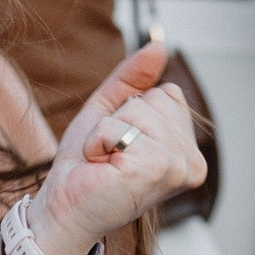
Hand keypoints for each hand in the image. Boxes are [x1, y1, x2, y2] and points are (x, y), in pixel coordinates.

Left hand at [26, 43, 206, 254]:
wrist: (64, 207)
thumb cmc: (86, 166)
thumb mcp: (109, 111)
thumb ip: (134, 79)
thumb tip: (158, 46)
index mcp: (188, 149)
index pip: (167, 93)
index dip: (130, 111)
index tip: (121, 144)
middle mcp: (191, 161)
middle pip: (153, 100)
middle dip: (118, 122)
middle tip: (110, 155)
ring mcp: (177, 167)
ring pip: (137, 111)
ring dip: (106, 133)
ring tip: (105, 162)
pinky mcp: (154, 170)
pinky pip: (118, 129)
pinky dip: (98, 143)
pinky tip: (102, 168)